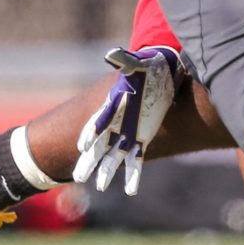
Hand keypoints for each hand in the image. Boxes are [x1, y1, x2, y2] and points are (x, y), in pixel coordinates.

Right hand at [73, 46, 183, 195]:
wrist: (164, 75)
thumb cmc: (149, 68)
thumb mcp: (138, 65)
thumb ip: (125, 61)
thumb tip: (112, 53)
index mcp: (114, 106)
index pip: (99, 121)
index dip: (91, 132)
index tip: (83, 145)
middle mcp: (117, 124)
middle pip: (100, 146)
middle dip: (90, 160)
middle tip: (79, 177)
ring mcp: (128, 134)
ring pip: (114, 157)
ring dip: (108, 171)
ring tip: (101, 187)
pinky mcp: (141, 140)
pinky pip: (136, 161)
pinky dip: (133, 175)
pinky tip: (131, 191)